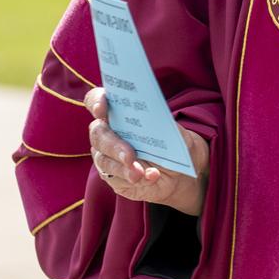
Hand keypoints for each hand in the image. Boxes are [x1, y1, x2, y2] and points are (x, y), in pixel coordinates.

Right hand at [85, 87, 209, 216]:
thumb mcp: (180, 135)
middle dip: (113, 144)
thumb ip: (167, 127)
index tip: (102, 109)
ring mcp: (108, 155)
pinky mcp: (112, 176)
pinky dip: (131, 178)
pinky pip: (114, 178)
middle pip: (98, 133)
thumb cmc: (177, 147)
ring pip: (103, 159)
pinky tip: (151, 177)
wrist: (182, 176)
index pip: (97, 100)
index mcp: (121, 112)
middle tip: (129, 156)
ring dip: (123, 168)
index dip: (96, 101)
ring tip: (140, 174)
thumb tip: (157, 120)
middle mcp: (109, 131)